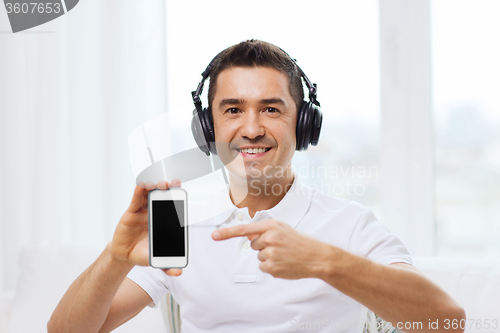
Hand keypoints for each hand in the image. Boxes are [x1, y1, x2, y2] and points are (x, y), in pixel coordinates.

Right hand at [109, 180, 182, 276]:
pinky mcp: (132, 212)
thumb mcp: (155, 260)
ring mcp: (143, 211)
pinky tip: (142, 184)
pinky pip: (136, 199)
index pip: (173, 207)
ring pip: (150, 195)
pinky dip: (139, 191)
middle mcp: (155, 214)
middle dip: (168, 189)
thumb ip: (167, 266)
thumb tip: (179, 273)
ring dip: (154, 187)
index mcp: (164, 223)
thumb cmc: (142, 253)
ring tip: (159, 183)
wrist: (124, 255)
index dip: (177, 198)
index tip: (182, 191)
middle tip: (172, 183)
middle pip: (162, 197)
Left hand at [212, 219, 329, 278]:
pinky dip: (271, 267)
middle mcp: (269, 238)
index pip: (244, 229)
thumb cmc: (299, 242)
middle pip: (253, 244)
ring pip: (259, 256)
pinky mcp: (271, 267)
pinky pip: (263, 267)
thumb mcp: (283, 228)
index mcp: (271, 226)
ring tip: (284, 255)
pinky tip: (283, 263)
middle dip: (263, 246)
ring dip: (268, 257)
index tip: (214, 236)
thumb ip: (265, 230)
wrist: (316, 256)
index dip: (227, 233)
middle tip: (280, 247)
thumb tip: (250, 237)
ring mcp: (270, 253)